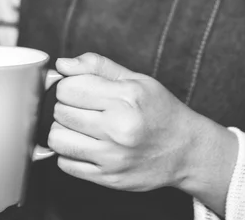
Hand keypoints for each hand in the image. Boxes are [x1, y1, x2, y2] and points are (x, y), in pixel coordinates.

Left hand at [49, 53, 237, 214]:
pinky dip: (69, 153)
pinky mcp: (108, 178)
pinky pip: (65, 164)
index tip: (78, 89)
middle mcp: (118, 128)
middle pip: (60, 112)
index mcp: (125, 98)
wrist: (187, 151)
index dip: (68, 85)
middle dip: (66, 106)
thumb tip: (62, 64)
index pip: (68, 88)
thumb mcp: (135, 79)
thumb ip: (97, 66)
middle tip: (83, 108)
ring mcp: (112, 157)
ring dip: (63, 130)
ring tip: (80, 127)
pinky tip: (85, 145)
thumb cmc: (161, 111)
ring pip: (57, 139)